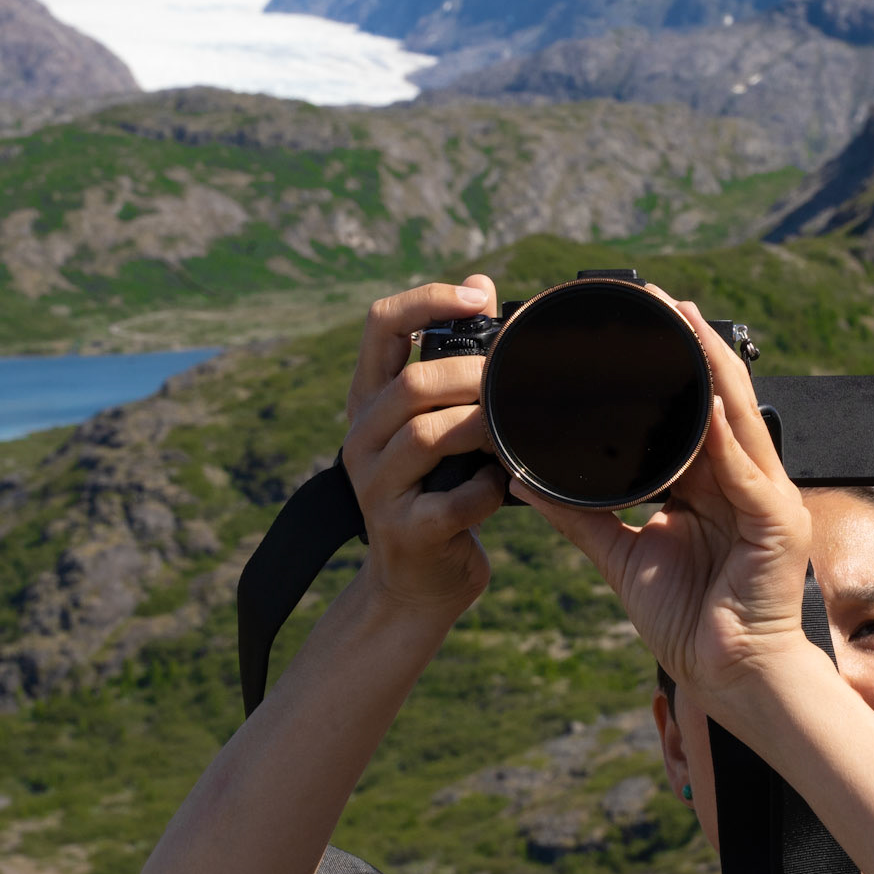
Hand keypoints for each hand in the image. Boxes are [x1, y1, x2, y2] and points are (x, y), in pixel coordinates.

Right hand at [342, 275, 505, 621]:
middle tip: (512, 381)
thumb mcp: (439, 426)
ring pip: (425, 436)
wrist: (418, 583)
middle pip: (411, 384)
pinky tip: (503, 487)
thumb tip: (482, 290)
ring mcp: (376, 488)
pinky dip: (488, 490)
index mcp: (370, 402)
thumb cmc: (441, 491)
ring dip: (481, 428)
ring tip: (510, 432)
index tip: (475, 297)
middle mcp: (362, 439)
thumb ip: (455, 366)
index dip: (425, 300)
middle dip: (471, 374)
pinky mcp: (404, 533)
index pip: (380, 326)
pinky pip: (453, 500)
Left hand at [511, 298, 814, 713]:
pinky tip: (702, 398)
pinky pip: (747, 466)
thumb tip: (524, 480)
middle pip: (714, 395)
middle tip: (652, 297)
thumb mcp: (621, 555)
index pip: (685, 409)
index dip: (661, 366)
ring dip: (709, 363)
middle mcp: (740, 476)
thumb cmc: (687, 620)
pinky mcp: (778, 518)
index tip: (627, 325)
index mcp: (708, 481)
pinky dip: (722, 431)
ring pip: (736, 413)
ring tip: (682, 319)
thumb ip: (578, 515)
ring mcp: (765, 493)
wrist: (728, 674)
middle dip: (687, 343)